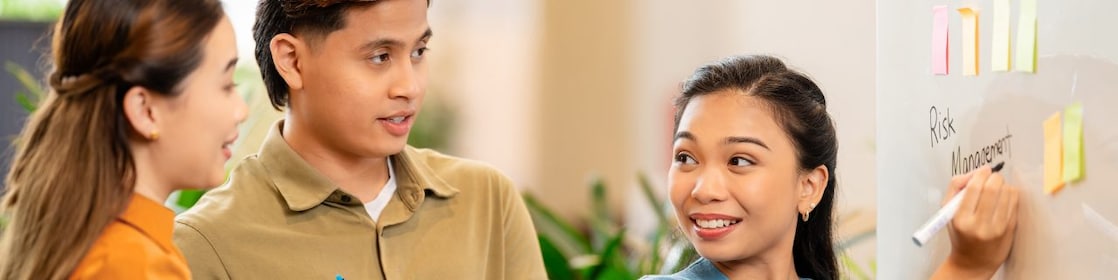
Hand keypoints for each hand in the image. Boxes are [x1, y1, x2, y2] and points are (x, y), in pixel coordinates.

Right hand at [931, 164, 1019, 279]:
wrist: (974, 261)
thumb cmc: (961, 234)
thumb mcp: (948, 212)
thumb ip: (955, 188)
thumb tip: (974, 173)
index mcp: (960, 219)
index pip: (973, 188)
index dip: (980, 174)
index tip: (983, 170)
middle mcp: (979, 224)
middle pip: (992, 188)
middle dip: (994, 176)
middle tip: (992, 176)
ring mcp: (997, 227)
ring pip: (1007, 193)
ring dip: (1003, 185)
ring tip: (997, 188)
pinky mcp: (1010, 229)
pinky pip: (1015, 202)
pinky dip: (1010, 194)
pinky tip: (1004, 197)